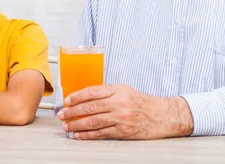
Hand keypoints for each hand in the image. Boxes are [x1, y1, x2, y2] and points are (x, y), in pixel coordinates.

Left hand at [56, 84, 192, 139]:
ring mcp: (121, 118)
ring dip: (77, 125)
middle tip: (62, 115)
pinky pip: (101, 133)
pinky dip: (87, 135)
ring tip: (66, 126)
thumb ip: (107, 93)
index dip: (77, 97)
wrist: (163, 115)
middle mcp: (119, 103)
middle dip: (72, 112)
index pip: (92, 92)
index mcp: (118, 90)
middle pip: (90, 107)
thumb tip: (84, 98)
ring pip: (93, 121)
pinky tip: (79, 135)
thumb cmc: (142, 102)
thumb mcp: (125, 91)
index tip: (67, 101)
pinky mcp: (123, 131)